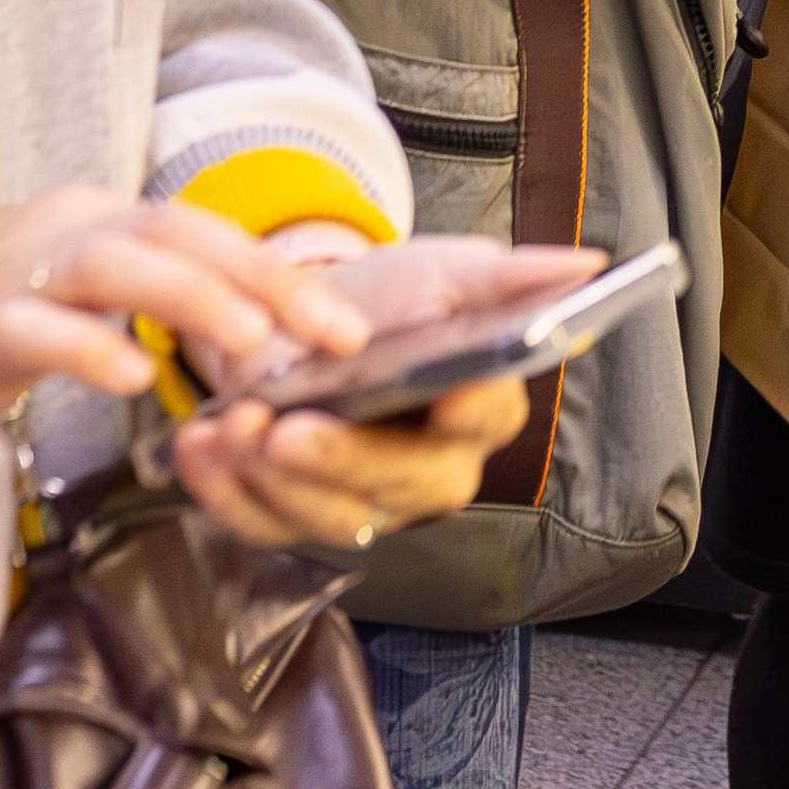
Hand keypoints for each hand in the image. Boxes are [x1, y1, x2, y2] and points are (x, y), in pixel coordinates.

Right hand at [0, 188, 375, 479]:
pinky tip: (130, 380)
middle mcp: (55, 232)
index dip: (278, 268)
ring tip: (254, 346)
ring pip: (119, 262)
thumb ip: (119, 303)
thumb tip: (213, 324)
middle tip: (339, 333)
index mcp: (80, 223)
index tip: (346, 318)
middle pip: (180, 234)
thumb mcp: (41, 304)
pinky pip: (36, 330)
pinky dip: (88, 348)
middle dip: (270, 280)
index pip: (199, 230)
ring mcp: (8, 279)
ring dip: (195, 299)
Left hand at [172, 232, 604, 549]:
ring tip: (231, 425)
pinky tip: (198, 446)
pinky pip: (262, 525)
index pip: (486, 417)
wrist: (313, 323)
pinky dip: (222, 491)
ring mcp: (363, 501)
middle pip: (401, 484)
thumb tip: (591, 264)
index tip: (448, 389)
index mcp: (482, 411)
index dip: (468, 406)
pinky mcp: (298, 514)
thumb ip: (512, 275)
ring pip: (329, 517)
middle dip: (341, 458)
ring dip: (271, 479)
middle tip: (286, 427)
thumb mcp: (448, 271)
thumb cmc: (397, 303)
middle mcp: (430, 471)